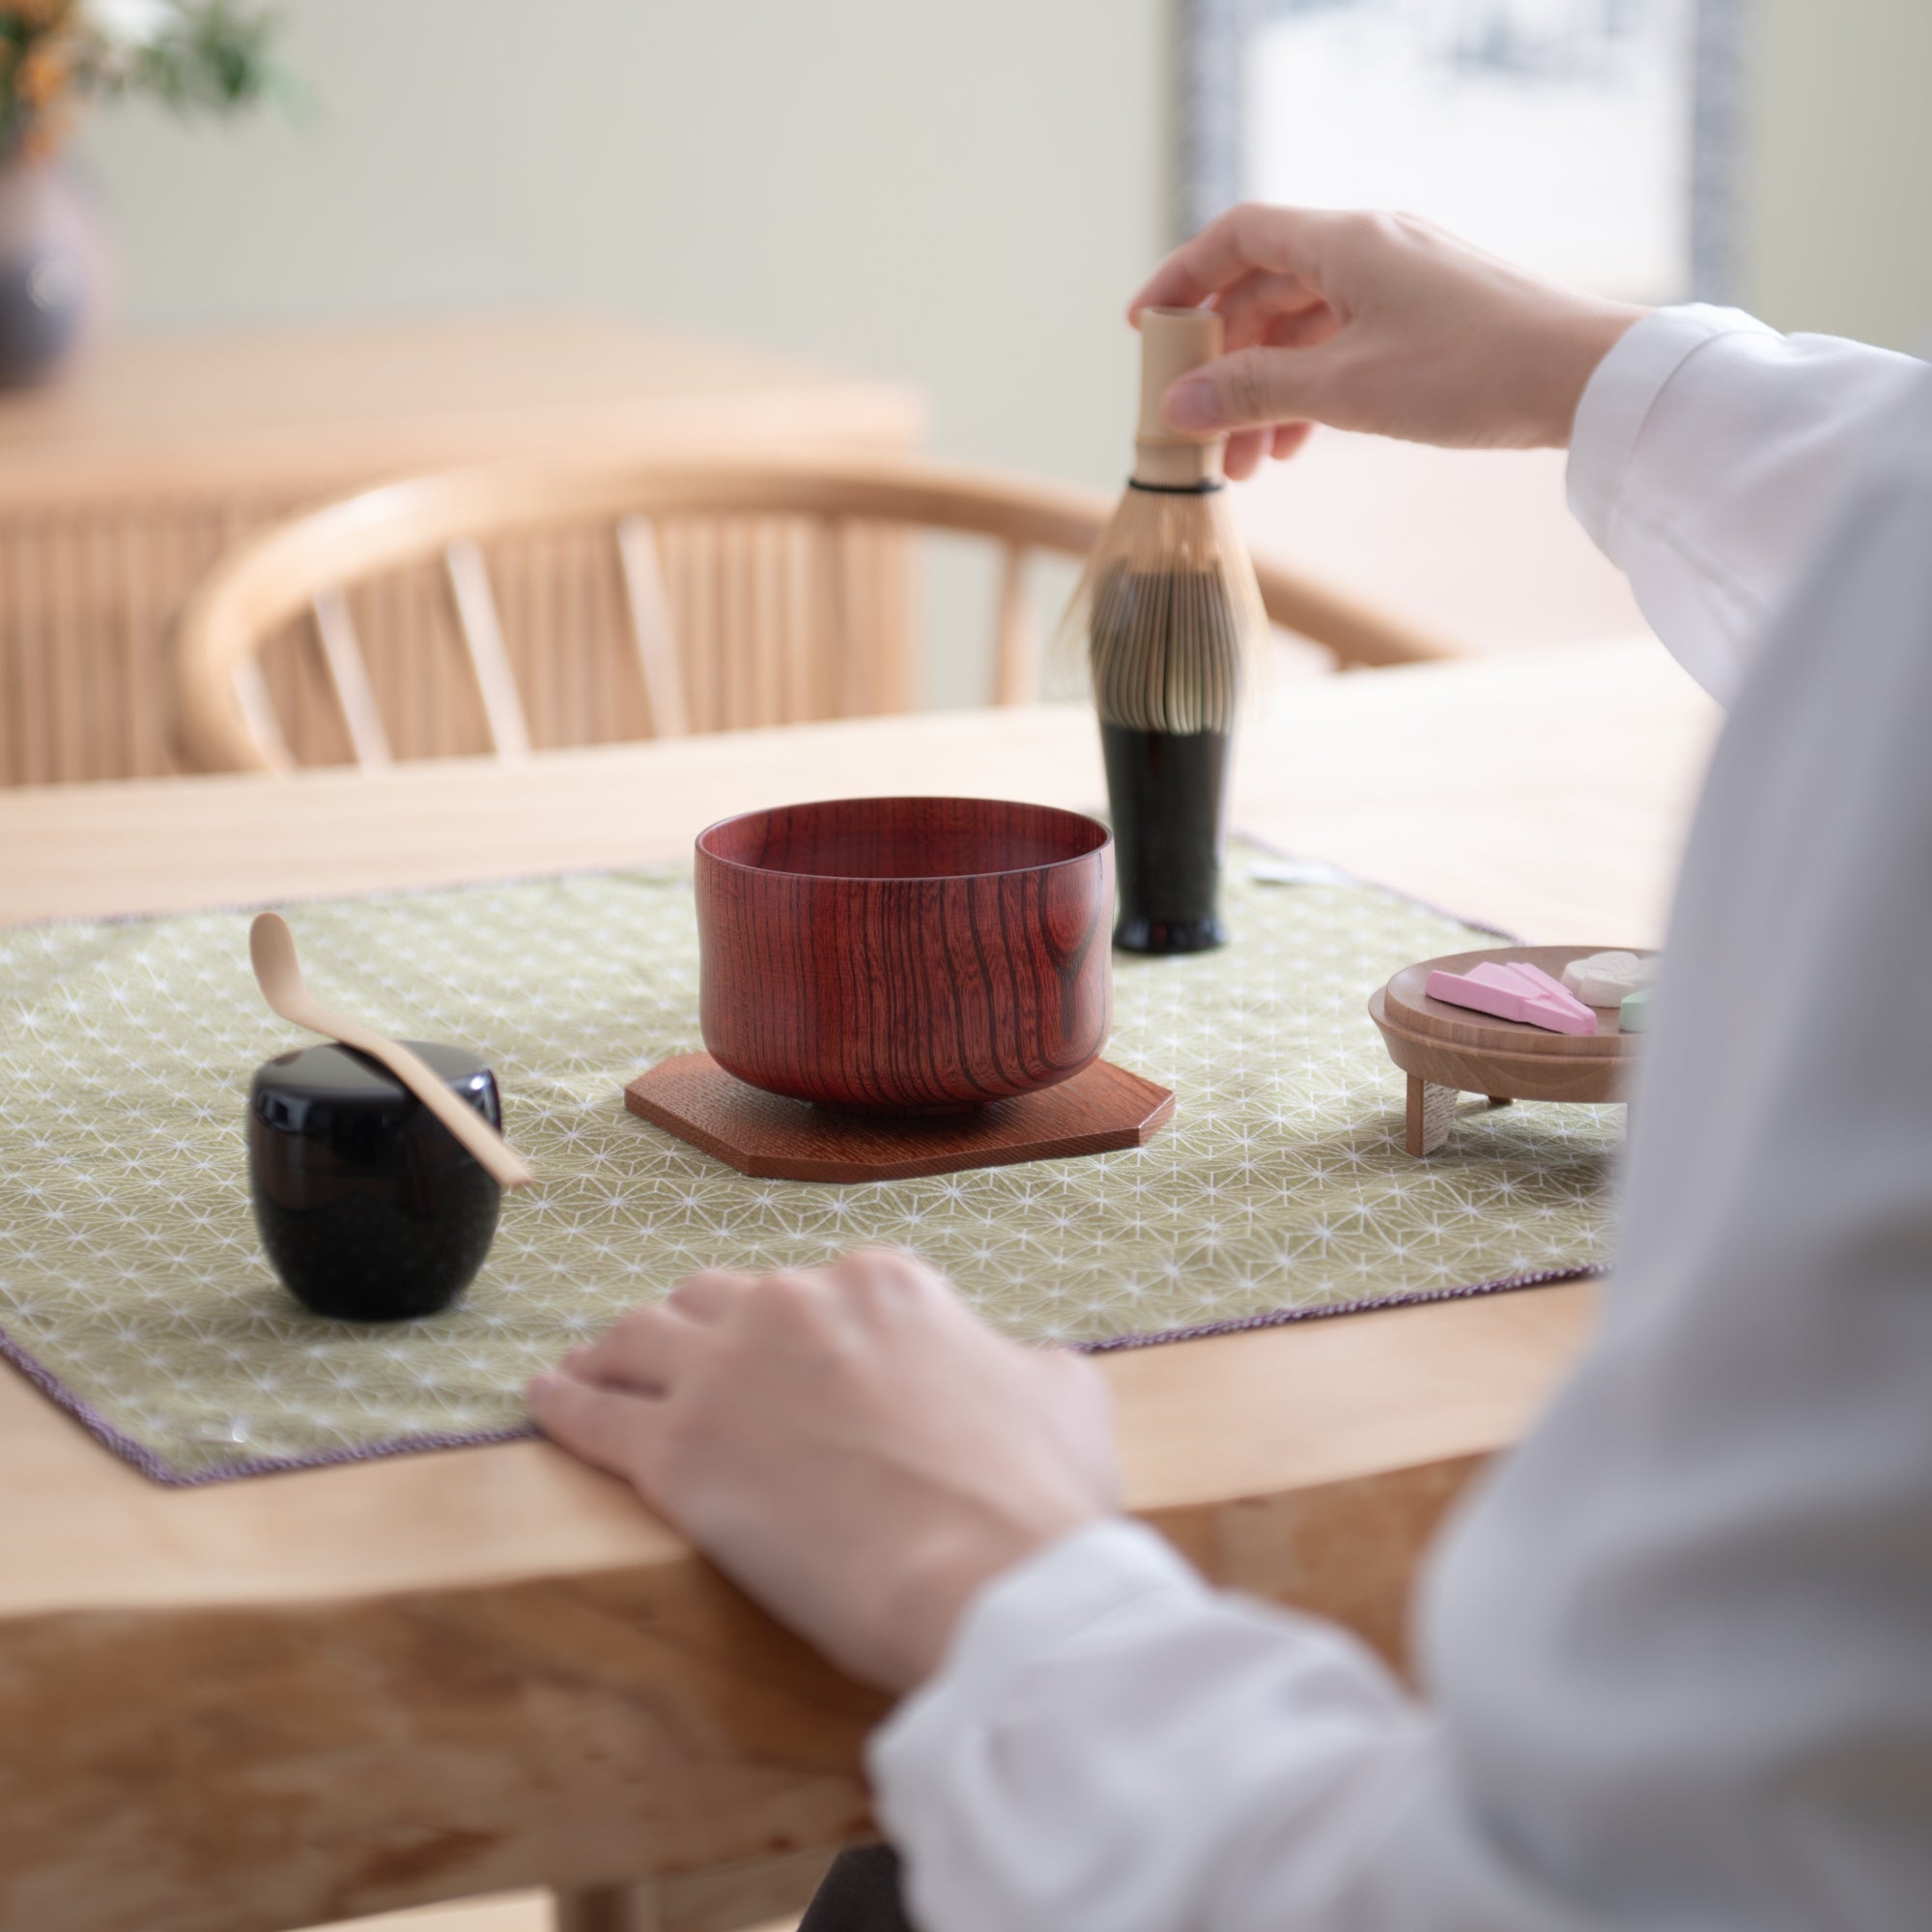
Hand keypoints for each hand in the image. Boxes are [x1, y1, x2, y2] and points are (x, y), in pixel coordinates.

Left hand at [528, 1250, 1118, 1692]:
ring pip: (642, 1338)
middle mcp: (794, 1306)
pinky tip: (543, 1398)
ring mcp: (725, 1375)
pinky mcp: (675, 1456)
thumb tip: (1016, 1366)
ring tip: (589, 1364)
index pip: (817, 1290)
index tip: (785, 1364)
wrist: (990, 1575)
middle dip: (695, 1328)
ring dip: (614, 1349)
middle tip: (677, 1360)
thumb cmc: (1035, 1495)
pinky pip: (593, 1416)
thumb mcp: (1063, 1393)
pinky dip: (562, 1402)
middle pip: (715, 1300)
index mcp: (883, 1285)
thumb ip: (1021, 1361)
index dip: (798, 1332)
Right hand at [1131, 204, 1645, 479]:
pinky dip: (1312, 391)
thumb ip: (1254, 393)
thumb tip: (1177, 406)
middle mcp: (1371, 247)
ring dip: (1266, 391)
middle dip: (1224, 364)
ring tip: (1248, 463)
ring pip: (1306, 329)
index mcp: (1345, 241)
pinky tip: (1300, 444)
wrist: (1586, 379)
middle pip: (1266, 290)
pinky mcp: (1431, 319)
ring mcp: (1404, 282)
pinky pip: (1346, 345)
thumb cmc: (1470, 371)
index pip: (1237, 238)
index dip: (1183, 280)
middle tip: (1195, 428)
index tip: (1145, 331)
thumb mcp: (1345, 389)